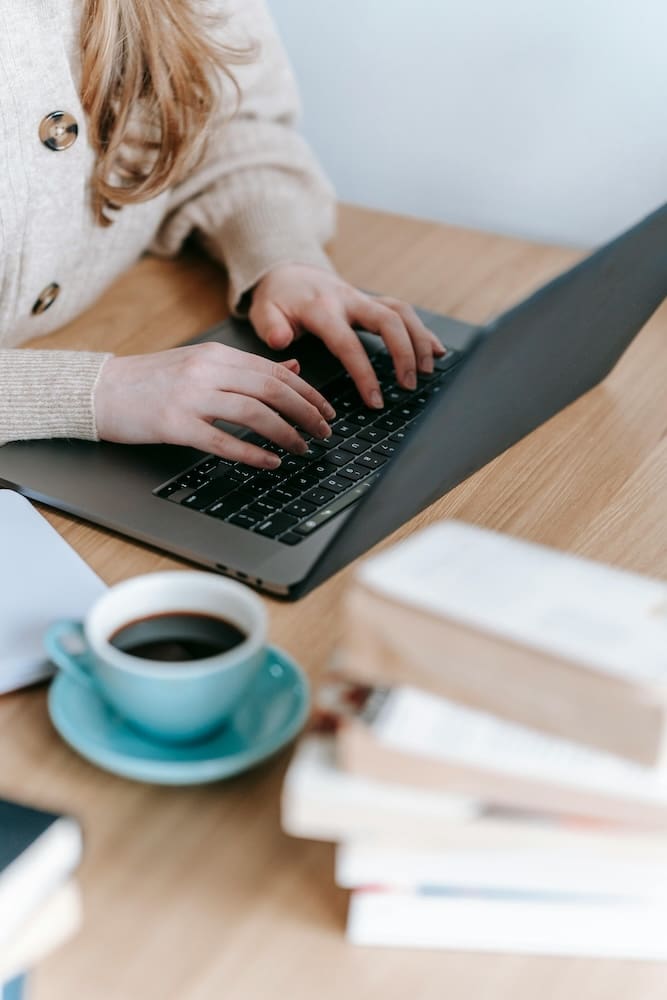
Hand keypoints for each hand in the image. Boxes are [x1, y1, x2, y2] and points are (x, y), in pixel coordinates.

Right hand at [94, 343, 334, 467]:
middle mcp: (207, 372)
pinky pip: (223, 441)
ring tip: (303, 449)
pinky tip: (270, 463)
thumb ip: (247, 367)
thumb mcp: (201, 363)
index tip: (328, 411)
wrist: (100, 390)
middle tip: (325, 433)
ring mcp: (191, 397)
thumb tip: (293, 365)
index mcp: (217, 355)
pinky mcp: (175, 425)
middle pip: (272, 390)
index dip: (308, 392)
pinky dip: (252, 453)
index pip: (276, 371)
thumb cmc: (151, 380)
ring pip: (254, 414)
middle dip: (306, 413)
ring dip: (286, 434)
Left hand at [249, 264, 445, 408]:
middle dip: (404, 353)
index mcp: (322, 308)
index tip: (375, 400)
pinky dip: (422, 331)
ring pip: (402, 313)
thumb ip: (271, 327)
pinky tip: (438, 350)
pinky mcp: (372, 302)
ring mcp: (363, 299)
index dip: (364, 373)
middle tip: (409, 385)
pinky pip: (403, 312)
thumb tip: (283, 341)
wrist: (287, 269)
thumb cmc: (278, 298)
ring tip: (428, 371)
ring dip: (420, 340)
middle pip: (388, 320)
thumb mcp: (263, 311)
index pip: (348, 343)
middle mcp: (349, 300)